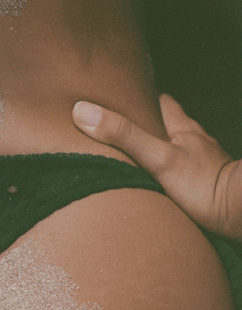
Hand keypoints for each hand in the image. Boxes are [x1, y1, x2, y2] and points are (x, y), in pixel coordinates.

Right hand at [72, 94, 241, 242]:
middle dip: (147, 127)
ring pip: (177, 151)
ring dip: (159, 154)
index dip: (141, 96)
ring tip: (137, 160)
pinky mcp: (206, 188)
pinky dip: (171, 177)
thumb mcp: (158, 158)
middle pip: (168, 125)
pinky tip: (162, 186)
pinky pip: (184, 176)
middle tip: (121, 130)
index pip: (160, 101)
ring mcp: (203, 164)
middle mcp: (195, 142)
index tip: (120, 96)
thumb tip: (84, 112)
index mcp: (182, 128)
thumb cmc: (204, 186)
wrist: (239, 213)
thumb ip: (124, 136)